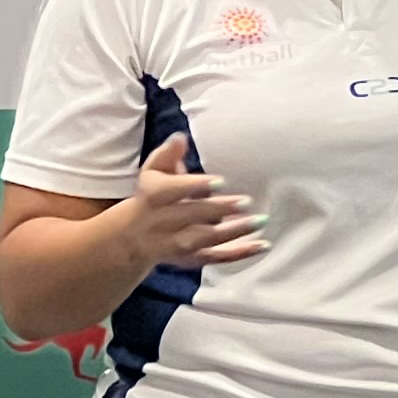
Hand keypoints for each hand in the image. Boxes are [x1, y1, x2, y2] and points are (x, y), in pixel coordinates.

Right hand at [111, 133, 267, 267]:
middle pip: (192, 215)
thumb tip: (180, 138)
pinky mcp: (192, 259)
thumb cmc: (152, 196)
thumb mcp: (154, 172)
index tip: (219, 181)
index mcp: (153, 196)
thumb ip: (168, 154)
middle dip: (219, 209)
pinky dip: (240, 253)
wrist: (134, 238)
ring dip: (234, 231)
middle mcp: (163, 222)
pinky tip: (262, 245)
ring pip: (206, 239)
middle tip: (246, 201)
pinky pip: (217, 258)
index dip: (194, 186)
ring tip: (259, 221)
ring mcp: (178, 244)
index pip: (172, 190)